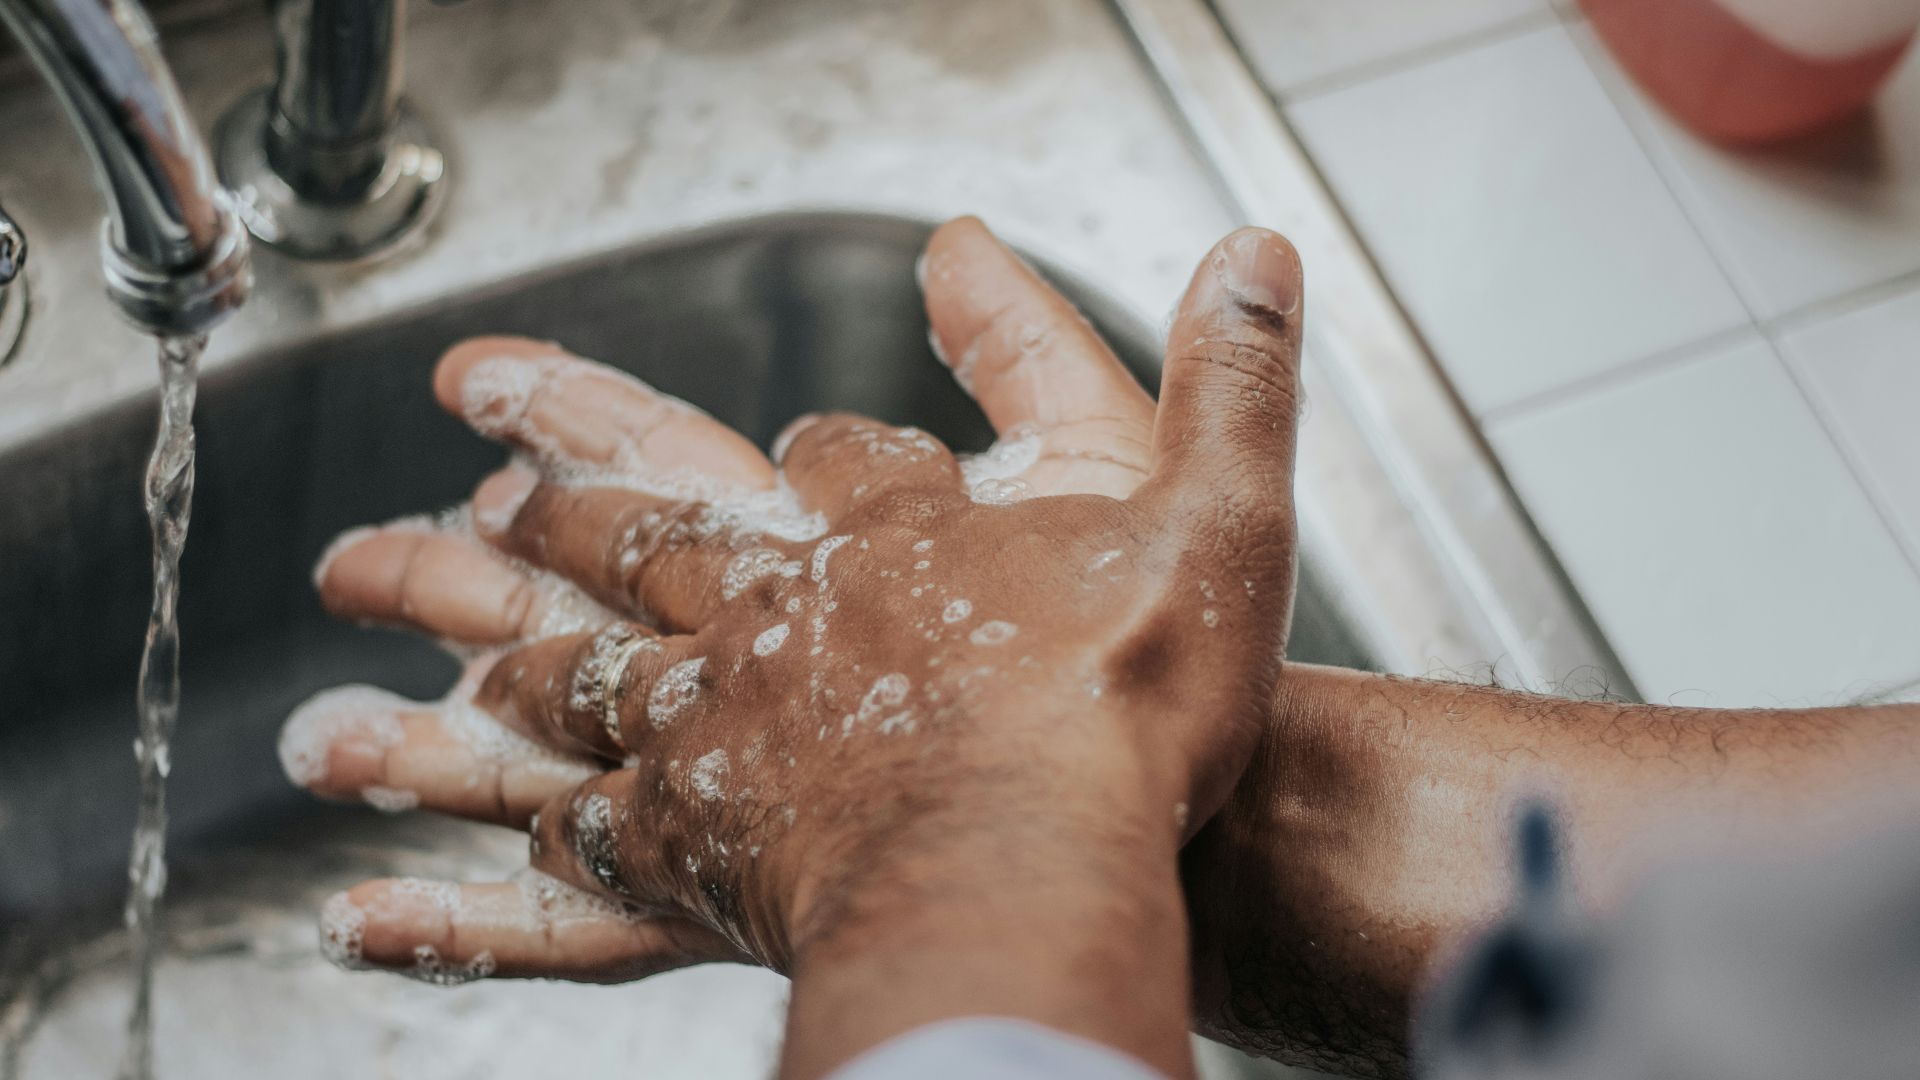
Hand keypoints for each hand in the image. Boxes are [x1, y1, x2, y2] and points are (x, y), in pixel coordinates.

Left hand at [287, 218, 1304, 1074]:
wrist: (1036, 863)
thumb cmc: (1124, 709)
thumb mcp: (1215, 514)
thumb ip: (1228, 381)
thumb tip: (1255, 252)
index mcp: (894, 534)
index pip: (836, 457)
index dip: (823, 448)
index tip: (799, 443)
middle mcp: (783, 612)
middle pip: (643, 528)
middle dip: (556, 487)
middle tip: (466, 457)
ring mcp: (722, 724)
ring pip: (569, 661)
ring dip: (471, 631)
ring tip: (381, 601)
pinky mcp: (698, 843)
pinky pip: (579, 834)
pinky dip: (516, 836)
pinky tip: (474, 838)